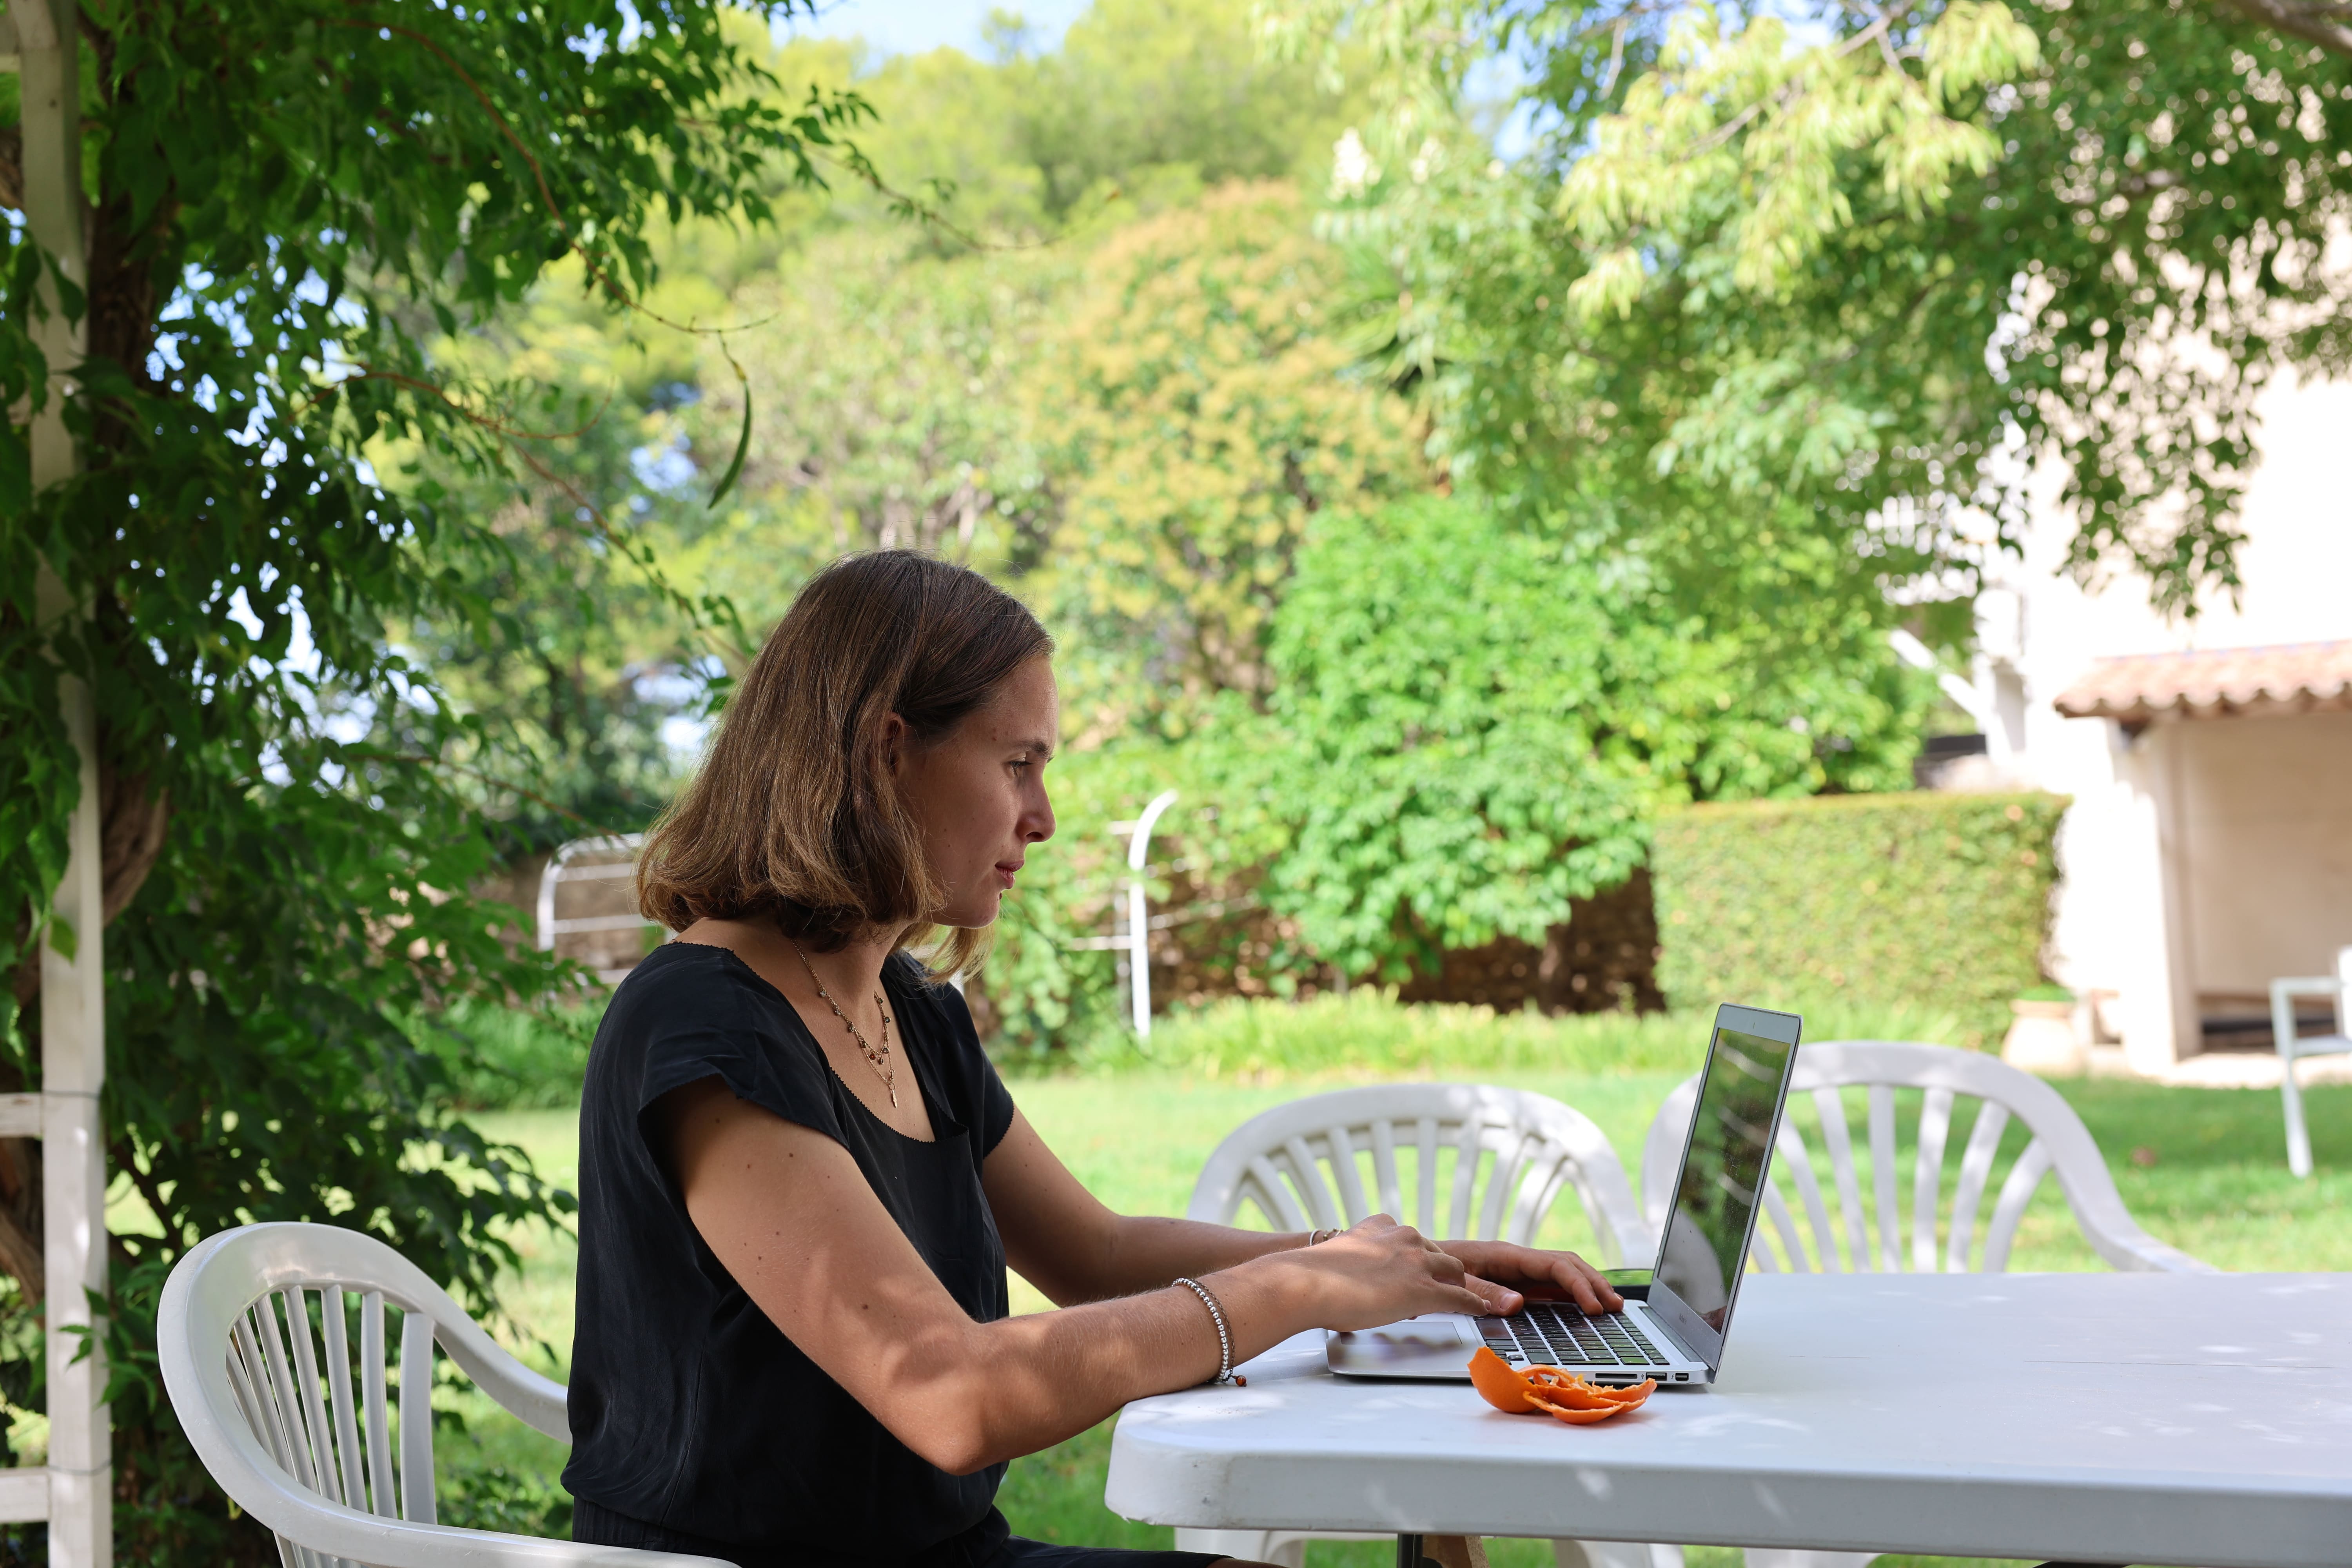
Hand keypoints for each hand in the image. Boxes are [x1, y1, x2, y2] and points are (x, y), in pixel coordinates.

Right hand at [1235, 1214, 1500, 1330]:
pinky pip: (1459, 1297)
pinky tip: (1481, 1310)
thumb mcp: (1338, 1253)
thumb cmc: (1312, 1275)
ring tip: (1470, 1299)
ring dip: (1462, 1286)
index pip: (1411, 1239)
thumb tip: (1352, 1276)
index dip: (1417, 1259)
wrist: (1306, 1282)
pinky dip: (1474, 1304)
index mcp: (1380, 1226)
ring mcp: (1415, 1263)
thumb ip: (1355, 1257)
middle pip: (1439, 1254)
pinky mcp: (1422, 1290)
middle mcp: (1402, 1237)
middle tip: (1445, 1288)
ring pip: (1454, 1272)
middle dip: (1443, 1272)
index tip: (1419, 1268)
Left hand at [1431, 1238, 1623, 1316]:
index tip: (1594, 1306)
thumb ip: (1483, 1292)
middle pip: (1566, 1266)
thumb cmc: (1431, 1270)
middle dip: (1594, 1284)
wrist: (1413, 1263)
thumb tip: (1518, 1304)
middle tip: (1616, 1306)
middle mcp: (1516, 1261)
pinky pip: (1549, 1286)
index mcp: (1506, 1256)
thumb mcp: (1454, 1282)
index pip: (1555, 1265)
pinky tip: (1583, 1308)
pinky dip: (1571, 1295)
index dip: (1578, 1285)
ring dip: (1588, 1287)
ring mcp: (1517, 1272)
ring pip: (1562, 1275)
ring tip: (1611, 1306)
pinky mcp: (1513, 1283)